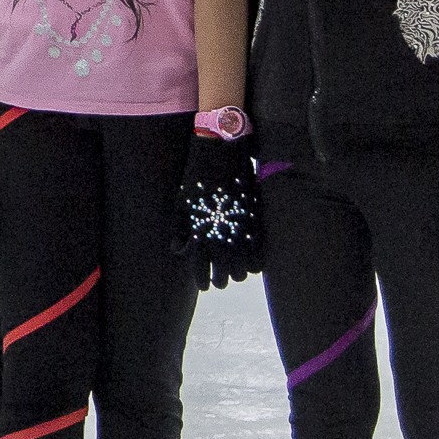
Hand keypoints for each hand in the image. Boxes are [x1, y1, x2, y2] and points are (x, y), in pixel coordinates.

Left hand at [178, 128, 264, 288]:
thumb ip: (181, 229)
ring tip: (239, 270)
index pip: (201, 273)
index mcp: (199, 234)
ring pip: (244, 272)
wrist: (221, 154)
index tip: (206, 285)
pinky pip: (260, 256)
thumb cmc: (196, 177)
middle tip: (223, 277)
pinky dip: (258, 263)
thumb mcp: (182, 204)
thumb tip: (178, 249)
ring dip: (241, 273)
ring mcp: (240, 232)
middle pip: (225, 278)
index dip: (204, 282)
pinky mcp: (256, 223)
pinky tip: (254, 262)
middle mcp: (220, 238)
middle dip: (223, 280)